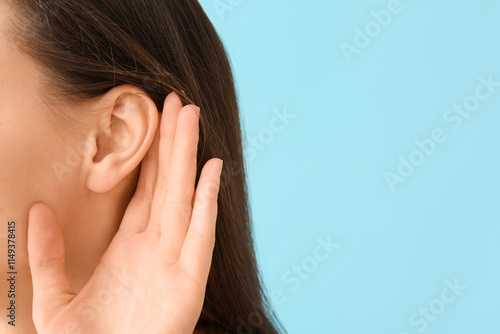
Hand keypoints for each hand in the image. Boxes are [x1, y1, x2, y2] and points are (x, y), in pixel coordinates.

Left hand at [27, 92, 222, 333]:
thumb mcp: (54, 299)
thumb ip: (47, 254)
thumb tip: (38, 208)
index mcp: (127, 249)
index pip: (142, 191)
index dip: (148, 156)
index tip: (151, 121)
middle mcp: (154, 248)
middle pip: (166, 184)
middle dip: (171, 143)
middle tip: (176, 102)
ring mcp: (175, 261)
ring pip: (183, 197)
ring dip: (188, 158)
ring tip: (191, 118)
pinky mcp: (190, 281)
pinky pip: (201, 234)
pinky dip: (208, 202)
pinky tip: (213, 170)